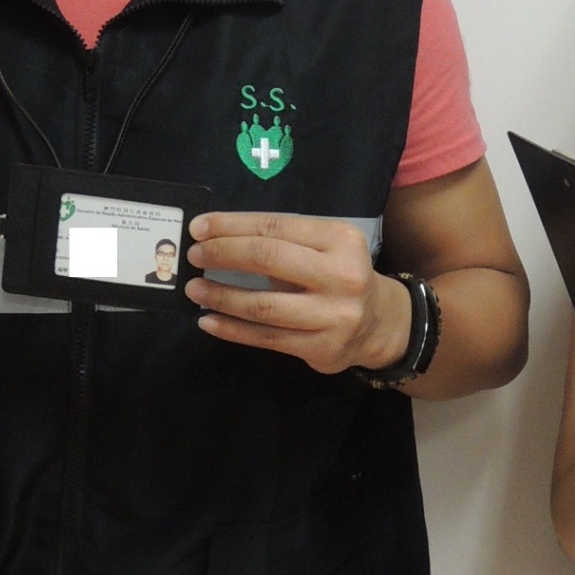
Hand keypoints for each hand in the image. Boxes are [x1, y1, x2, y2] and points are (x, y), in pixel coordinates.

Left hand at [185, 214, 412, 376]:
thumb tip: (218, 239)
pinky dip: (232, 329)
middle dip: (223, 255)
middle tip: (194, 256)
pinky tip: (209, 320)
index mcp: (341, 240)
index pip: (276, 227)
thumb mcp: (325, 248)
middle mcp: (342, 276)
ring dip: (221, 296)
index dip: (232, 226)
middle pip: (268, 259)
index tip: (199, 228)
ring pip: (264, 305)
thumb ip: (283, 242)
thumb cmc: (340, 276)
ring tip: (195, 290)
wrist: (381, 324)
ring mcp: (334, 316)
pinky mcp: (322, 348)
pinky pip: (266, 338)